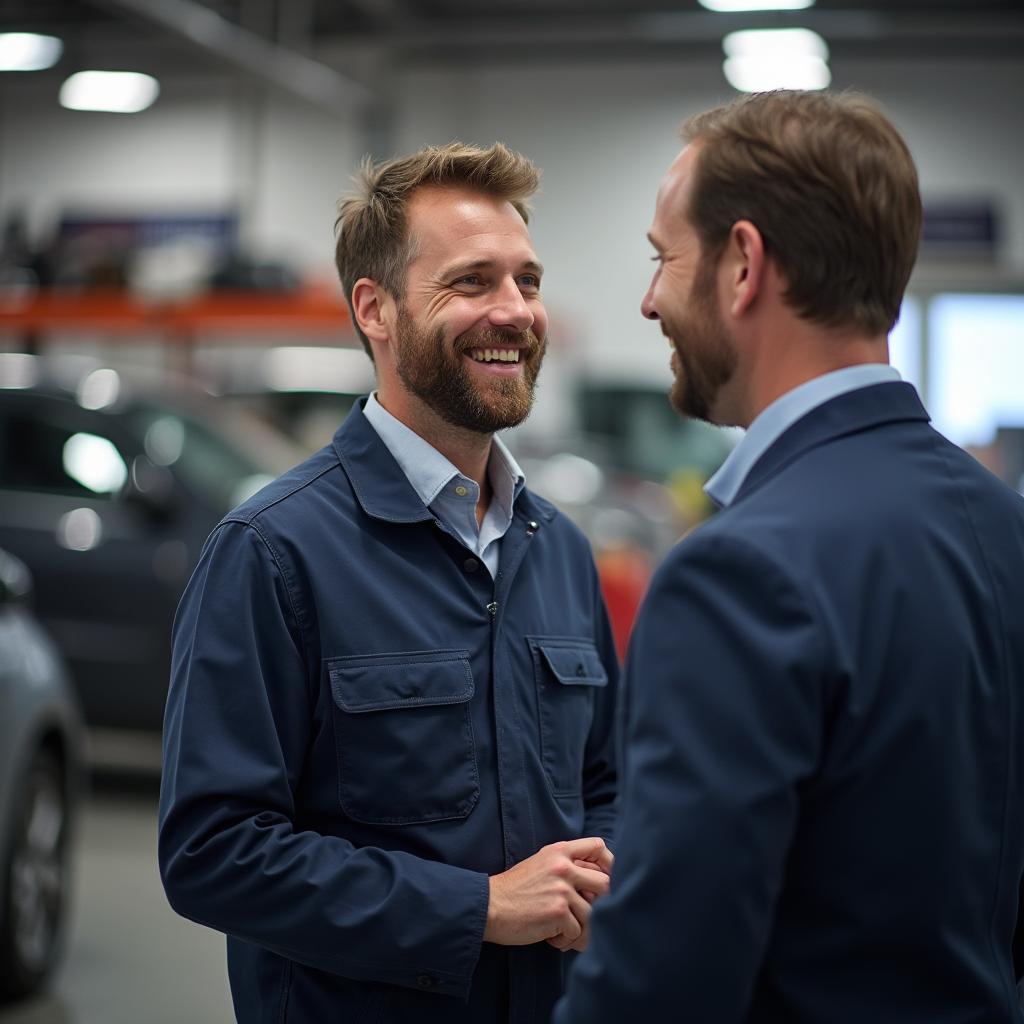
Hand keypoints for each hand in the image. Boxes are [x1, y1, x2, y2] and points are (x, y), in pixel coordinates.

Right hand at [483, 838, 612, 949]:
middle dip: (600, 905)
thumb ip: (566, 866)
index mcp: (559, 851)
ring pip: (593, 915)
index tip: (604, 881)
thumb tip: (598, 883)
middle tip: (584, 917)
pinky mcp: (558, 911)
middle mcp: (563, 866)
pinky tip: (549, 936)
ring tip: (560, 931)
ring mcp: (562, 888)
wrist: (488, 906)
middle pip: (606, 883)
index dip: (609, 864)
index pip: (598, 846)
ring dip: (579, 929)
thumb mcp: (540, 865)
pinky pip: (577, 932)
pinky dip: (565, 940)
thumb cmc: (514, 890)